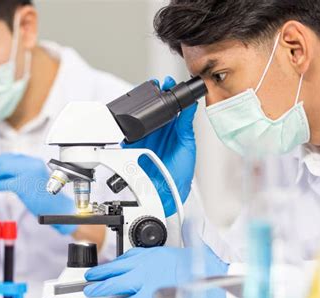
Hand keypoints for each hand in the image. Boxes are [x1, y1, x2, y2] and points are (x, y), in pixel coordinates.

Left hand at [0, 153, 76, 234]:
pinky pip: (5, 183)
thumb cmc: (45, 196)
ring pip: (2, 169)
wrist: (59, 208)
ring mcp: (27, 174)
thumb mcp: (32, 178)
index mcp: (32, 161)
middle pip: (3, 161)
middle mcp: (30, 164)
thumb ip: (17, 173)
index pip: (8, 156)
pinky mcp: (24, 185)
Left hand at [84, 241, 227, 297]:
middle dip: (98, 276)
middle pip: (113, 271)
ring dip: (101, 289)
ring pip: (116, 285)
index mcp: (149, 254)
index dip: (108, 265)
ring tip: (92, 292)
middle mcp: (144, 266)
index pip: (121, 259)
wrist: (210, 276)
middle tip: (89, 280)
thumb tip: (137, 262)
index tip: (101, 268)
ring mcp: (146, 282)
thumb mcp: (170, 253)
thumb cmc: (195, 266)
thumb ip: (153, 257)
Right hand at [122, 76, 196, 216]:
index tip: (168, 83)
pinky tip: (131, 117)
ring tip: (144, 96)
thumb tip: (191, 104)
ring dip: (141, 108)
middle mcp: (160, 133)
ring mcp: (146, 138)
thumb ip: (186, 124)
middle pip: (154, 110)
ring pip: (141, 119)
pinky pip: (128, 133)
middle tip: (155, 84)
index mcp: (174, 130)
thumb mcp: (187, 145)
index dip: (169, 94)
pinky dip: (128, 125)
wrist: (166, 192)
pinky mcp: (133, 147)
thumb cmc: (180, 173)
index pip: (171, 108)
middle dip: (153, 96)